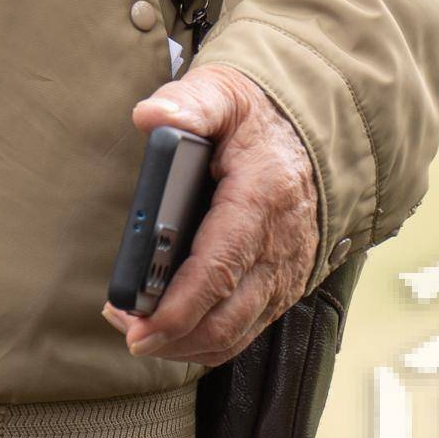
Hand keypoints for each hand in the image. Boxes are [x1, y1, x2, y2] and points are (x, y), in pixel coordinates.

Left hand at [109, 63, 321, 365]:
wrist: (311, 133)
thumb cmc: (258, 118)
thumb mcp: (225, 94)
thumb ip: (189, 102)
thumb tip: (149, 116)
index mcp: (260, 199)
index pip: (220, 268)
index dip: (179, 305)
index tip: (141, 323)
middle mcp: (280, 246)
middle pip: (227, 316)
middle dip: (173, 335)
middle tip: (127, 331)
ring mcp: (285, 272)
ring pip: (236, 332)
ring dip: (186, 344)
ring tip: (138, 330)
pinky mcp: (282, 285)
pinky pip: (247, 329)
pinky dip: (208, 340)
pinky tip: (173, 329)